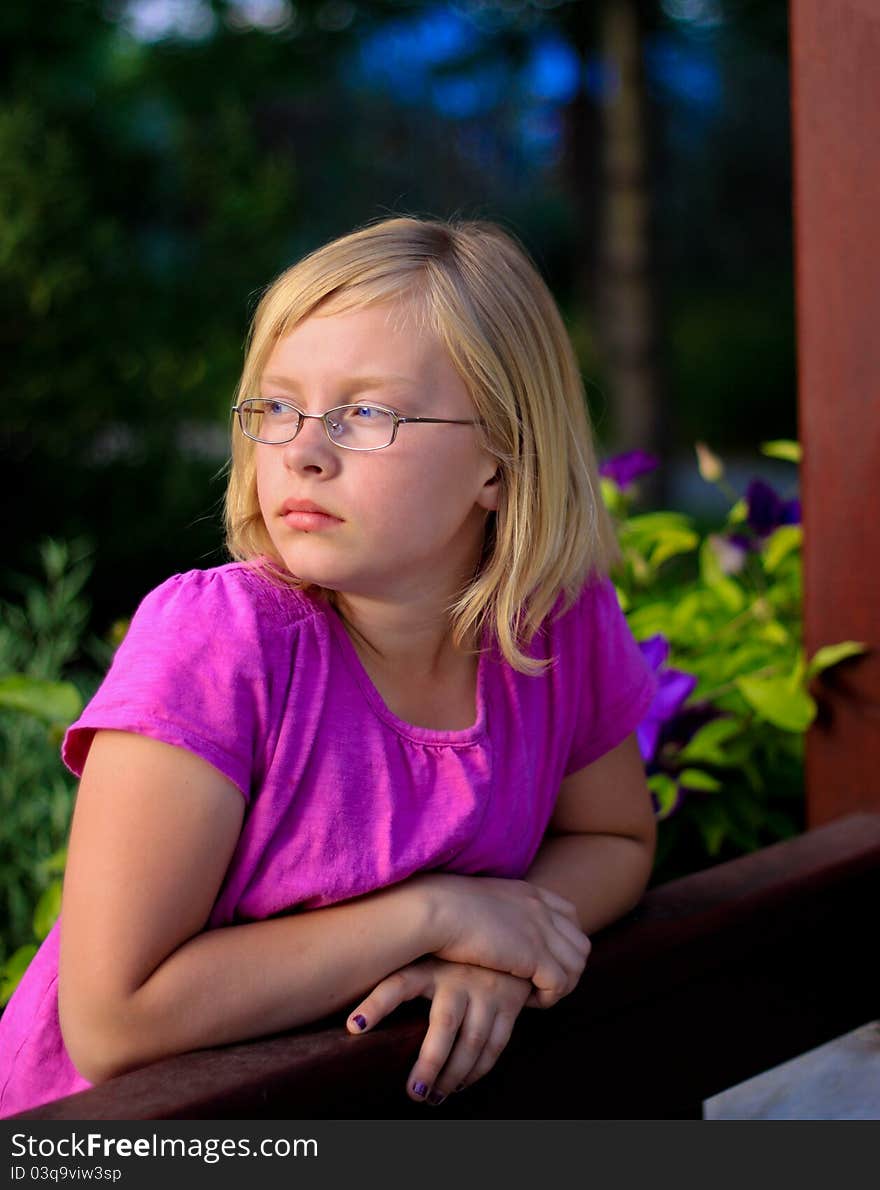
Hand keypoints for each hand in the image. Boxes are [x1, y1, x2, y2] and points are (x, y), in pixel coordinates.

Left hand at [346, 957, 532, 1104]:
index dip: (376, 1005)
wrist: (505, 939)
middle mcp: (458, 977)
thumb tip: (357, 1020)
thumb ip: (400, 983)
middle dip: (429, 1064)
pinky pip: (494, 1045)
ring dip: (453, 1075)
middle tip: (413, 1093)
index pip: (397, 984)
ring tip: (433, 1097)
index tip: (355, 1027)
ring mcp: (487, 990)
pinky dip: (477, 1071)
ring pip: (472, 1042)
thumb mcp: (425, 960)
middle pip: (443, 1026)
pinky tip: (461, 1084)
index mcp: (429, 967)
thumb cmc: (451, 958)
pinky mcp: (509, 1004)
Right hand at [412, 872, 590, 1007]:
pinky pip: (560, 984)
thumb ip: (498, 912)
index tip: (541, 959)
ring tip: (533, 996)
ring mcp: (541, 931)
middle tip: (540, 983)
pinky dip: (548, 998)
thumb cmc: (442, 908)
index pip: (570, 916)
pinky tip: (525, 1001)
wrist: (435, 910)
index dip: (563, 941)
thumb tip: (494, 927)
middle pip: (580, 943)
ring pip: (576, 966)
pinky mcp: (534, 956)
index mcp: (529, 892)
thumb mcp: (480, 902)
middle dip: (567, 967)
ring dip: (560, 986)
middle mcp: (541, 909)